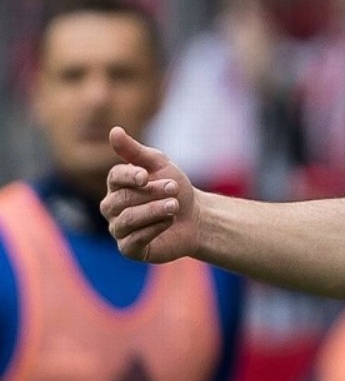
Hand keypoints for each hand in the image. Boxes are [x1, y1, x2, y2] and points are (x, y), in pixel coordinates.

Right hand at [101, 126, 198, 262]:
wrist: (195, 217)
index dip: (129, 176)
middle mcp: (112, 207)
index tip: (146, 175)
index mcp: (117, 184)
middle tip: (174, 188)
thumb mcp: (159, 164)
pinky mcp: (129, 249)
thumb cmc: (174, 188)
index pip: (115, 177)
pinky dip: (154, 228)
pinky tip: (169, 221)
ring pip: (127, 220)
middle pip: (122, 199)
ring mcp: (119, 229)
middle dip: (151, 193)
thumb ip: (135, 150)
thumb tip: (114, 131)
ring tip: (174, 206)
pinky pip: (134, 240)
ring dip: (154, 211)